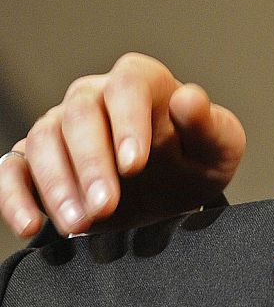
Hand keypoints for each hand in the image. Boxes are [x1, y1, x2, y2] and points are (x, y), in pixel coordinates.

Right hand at [1, 52, 244, 236]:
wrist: (174, 192)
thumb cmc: (196, 160)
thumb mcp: (219, 147)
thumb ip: (209, 124)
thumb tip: (189, 99)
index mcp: (140, 82)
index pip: (127, 86)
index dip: (128, 123)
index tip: (135, 165)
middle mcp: (93, 96)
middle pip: (79, 116)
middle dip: (91, 165)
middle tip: (106, 207)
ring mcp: (60, 125)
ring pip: (42, 141)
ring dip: (56, 184)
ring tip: (79, 223)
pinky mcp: (36, 159)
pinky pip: (13, 169)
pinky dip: (14, 196)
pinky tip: (31, 225)